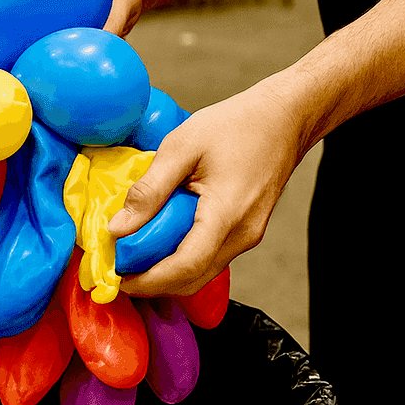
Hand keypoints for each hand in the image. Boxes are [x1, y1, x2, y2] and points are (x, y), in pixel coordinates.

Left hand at [108, 76, 304, 296]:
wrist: (285, 119)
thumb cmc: (237, 124)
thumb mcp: (182, 146)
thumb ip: (149, 188)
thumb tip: (118, 228)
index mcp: (226, 213)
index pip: (185, 266)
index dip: (149, 281)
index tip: (120, 279)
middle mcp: (242, 235)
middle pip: (193, 280)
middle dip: (154, 285)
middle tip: (121, 272)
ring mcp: (248, 237)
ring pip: (203, 274)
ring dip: (168, 276)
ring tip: (137, 259)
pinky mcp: (248, 233)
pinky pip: (211, 259)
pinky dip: (184, 262)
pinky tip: (163, 245)